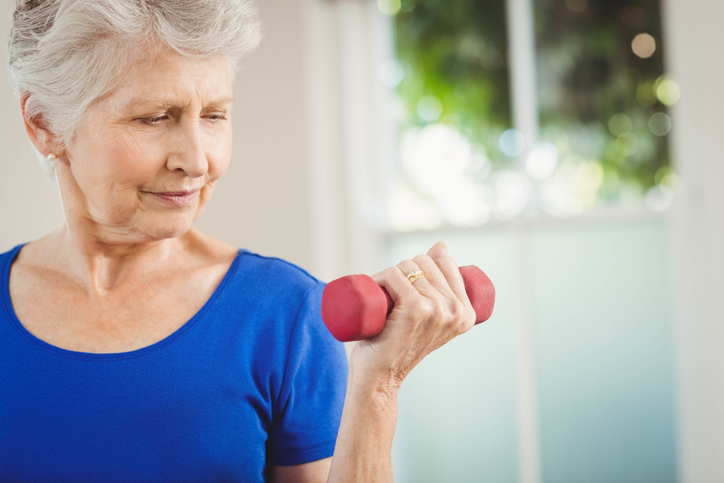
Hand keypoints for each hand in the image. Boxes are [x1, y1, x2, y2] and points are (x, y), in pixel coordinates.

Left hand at [347, 242, 475, 395]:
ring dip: (386, 276)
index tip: (407, 289)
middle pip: (424, 262)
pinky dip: (379, 278)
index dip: (420, 266)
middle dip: (402, 270)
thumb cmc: (398, 343)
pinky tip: (375, 293)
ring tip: (380, 300)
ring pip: (406, 267)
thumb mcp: (425, 312)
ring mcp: (438, 310)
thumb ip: (438, 282)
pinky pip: (395, 274)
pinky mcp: (416, 309)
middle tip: (389, 297)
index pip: (445, 262)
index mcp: (467, 312)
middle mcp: (457, 311)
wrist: (379, 377)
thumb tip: (441, 247)